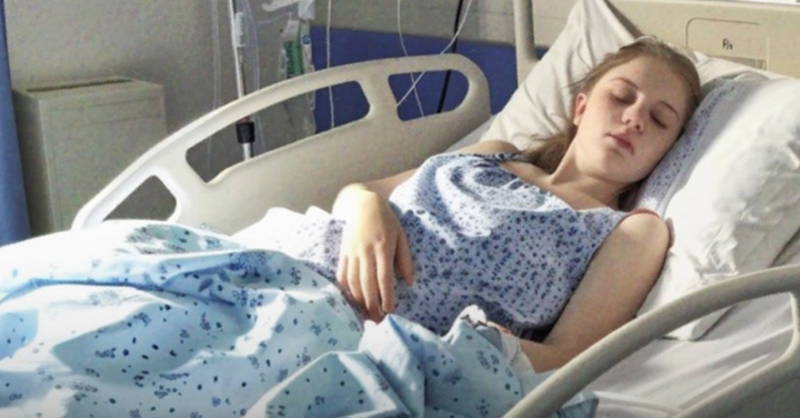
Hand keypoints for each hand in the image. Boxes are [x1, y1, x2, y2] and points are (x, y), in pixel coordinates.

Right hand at [336, 192, 413, 321]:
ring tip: (366, 315)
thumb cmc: (386, 220)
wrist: (362, 204)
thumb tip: (410, 282)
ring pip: (353, 282)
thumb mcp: (401, 235)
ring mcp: (352, 252)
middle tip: (378, 321)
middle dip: (373, 305)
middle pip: (368, 284)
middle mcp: (366, 251)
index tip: (390, 312)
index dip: (387, 297)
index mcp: (383, 247)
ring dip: (359, 301)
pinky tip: (352, 301)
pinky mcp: (342, 253)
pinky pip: (342, 275)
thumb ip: (405, 259)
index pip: (384, 278)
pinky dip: (346, 290)